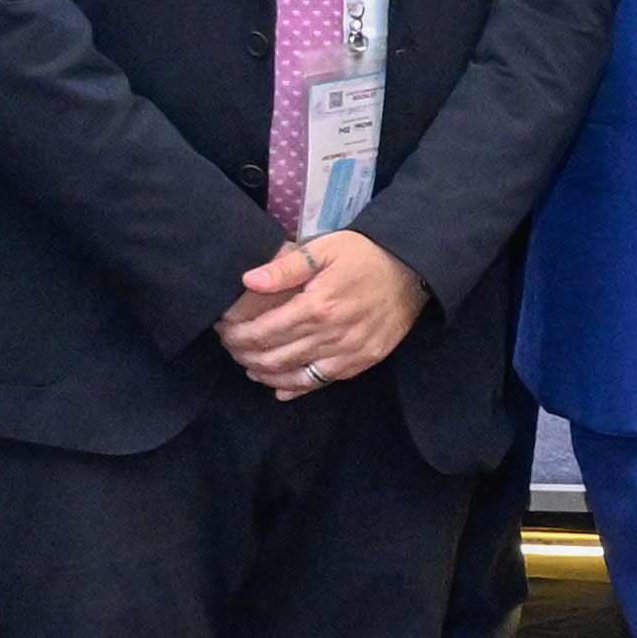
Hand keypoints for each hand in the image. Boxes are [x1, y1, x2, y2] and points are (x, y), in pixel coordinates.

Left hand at [221, 229, 427, 395]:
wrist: (413, 270)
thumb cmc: (364, 256)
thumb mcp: (325, 249)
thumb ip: (286, 266)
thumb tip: (248, 280)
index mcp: (318, 305)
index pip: (264, 331)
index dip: (237, 334)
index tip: (224, 330)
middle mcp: (332, 335)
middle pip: (274, 357)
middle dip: (245, 354)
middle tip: (230, 348)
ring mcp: (348, 353)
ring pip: (294, 375)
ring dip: (265, 374)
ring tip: (248, 365)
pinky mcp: (361, 362)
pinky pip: (321, 382)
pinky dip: (295, 388)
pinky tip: (279, 387)